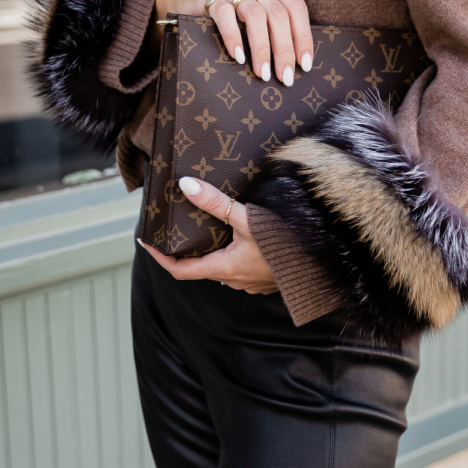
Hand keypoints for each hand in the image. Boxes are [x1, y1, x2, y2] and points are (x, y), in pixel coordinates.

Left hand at [138, 177, 277, 293]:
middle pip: (199, 268)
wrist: (321, 262)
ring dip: (210, 253)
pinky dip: (229, 255)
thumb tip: (186, 185)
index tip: (147, 242)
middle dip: (186, 251)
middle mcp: (233, 280)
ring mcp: (249, 283)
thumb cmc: (286, 244)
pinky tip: (237, 239)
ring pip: (220, 269)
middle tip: (176, 231)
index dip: (159, 257)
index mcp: (223, 268)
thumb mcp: (248, 219)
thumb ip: (216, 203)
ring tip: (206, 230)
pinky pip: (238, 269)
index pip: (179, 269)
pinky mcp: (264, 280)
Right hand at [156, 0, 312, 87]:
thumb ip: (271, 24)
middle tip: (284, 76)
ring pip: (256, 16)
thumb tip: (292, 61)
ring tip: (262, 73)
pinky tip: (238, 57)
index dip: (303, 37)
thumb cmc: (225, 12)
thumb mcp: (252, 11)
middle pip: (279, 15)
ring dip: (262, 48)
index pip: (296, 7)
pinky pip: (225, 15)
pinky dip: (234, 38)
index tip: (304, 64)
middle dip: (284, 49)